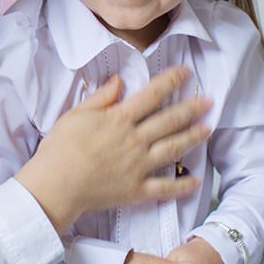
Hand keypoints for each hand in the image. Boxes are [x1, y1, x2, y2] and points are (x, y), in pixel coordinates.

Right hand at [15, 68, 210, 233]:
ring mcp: (139, 166)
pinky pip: (165, 187)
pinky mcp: (137, 190)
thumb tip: (119, 80)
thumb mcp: (76, 115)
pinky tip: (195, 180)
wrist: (54, 186)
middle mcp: (135, 140)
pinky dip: (182, 185)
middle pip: (170, 120)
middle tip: (209, 101)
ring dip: (193, 138)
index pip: (152, 95)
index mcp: (120, 119)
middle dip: (192, 108)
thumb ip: (101, 98)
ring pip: (173, 149)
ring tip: (208, 129)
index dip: (171, 81)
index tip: (186, 72)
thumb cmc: (59, 149)